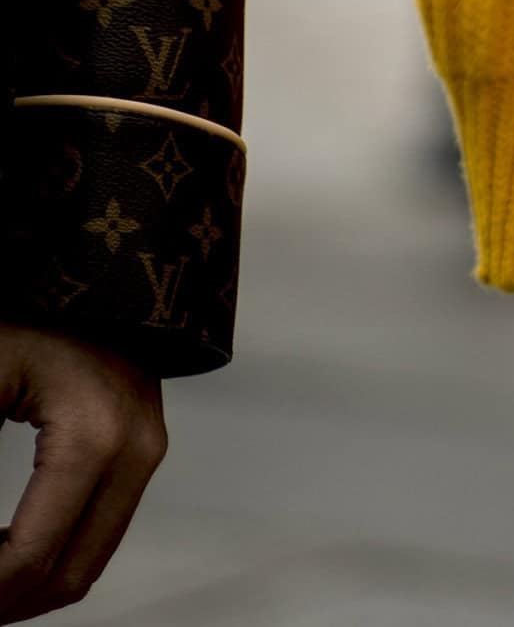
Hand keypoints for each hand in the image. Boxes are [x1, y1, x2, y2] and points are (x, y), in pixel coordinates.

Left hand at [0, 327, 164, 619]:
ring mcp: (148, 451)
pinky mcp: (147, 449)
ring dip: (33, 586)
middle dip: (10, 600)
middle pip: (70, 574)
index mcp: (93, 436)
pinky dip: (56, 558)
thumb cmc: (32, 312)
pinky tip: (11, 554)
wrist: (100, 271)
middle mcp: (135, 450)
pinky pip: (103, 532)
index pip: (33, 556)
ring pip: (90, 562)